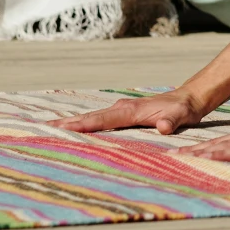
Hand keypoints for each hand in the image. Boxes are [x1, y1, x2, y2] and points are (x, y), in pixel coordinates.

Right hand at [57, 94, 202, 135]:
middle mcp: (121, 108)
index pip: (101, 120)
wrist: (188, 98)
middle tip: (40, 129)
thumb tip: (163, 127)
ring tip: (47, 130)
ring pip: (91, 118)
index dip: (82, 125)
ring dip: (70, 124)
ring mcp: (120, 110)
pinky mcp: (122, 114)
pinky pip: (98, 121)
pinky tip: (72, 131)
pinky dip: (82, 125)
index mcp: (130, 111)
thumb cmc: (184, 109)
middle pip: (89, 117)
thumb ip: (172, 121)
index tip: (61, 129)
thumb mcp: (182, 116)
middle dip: (65, 123)